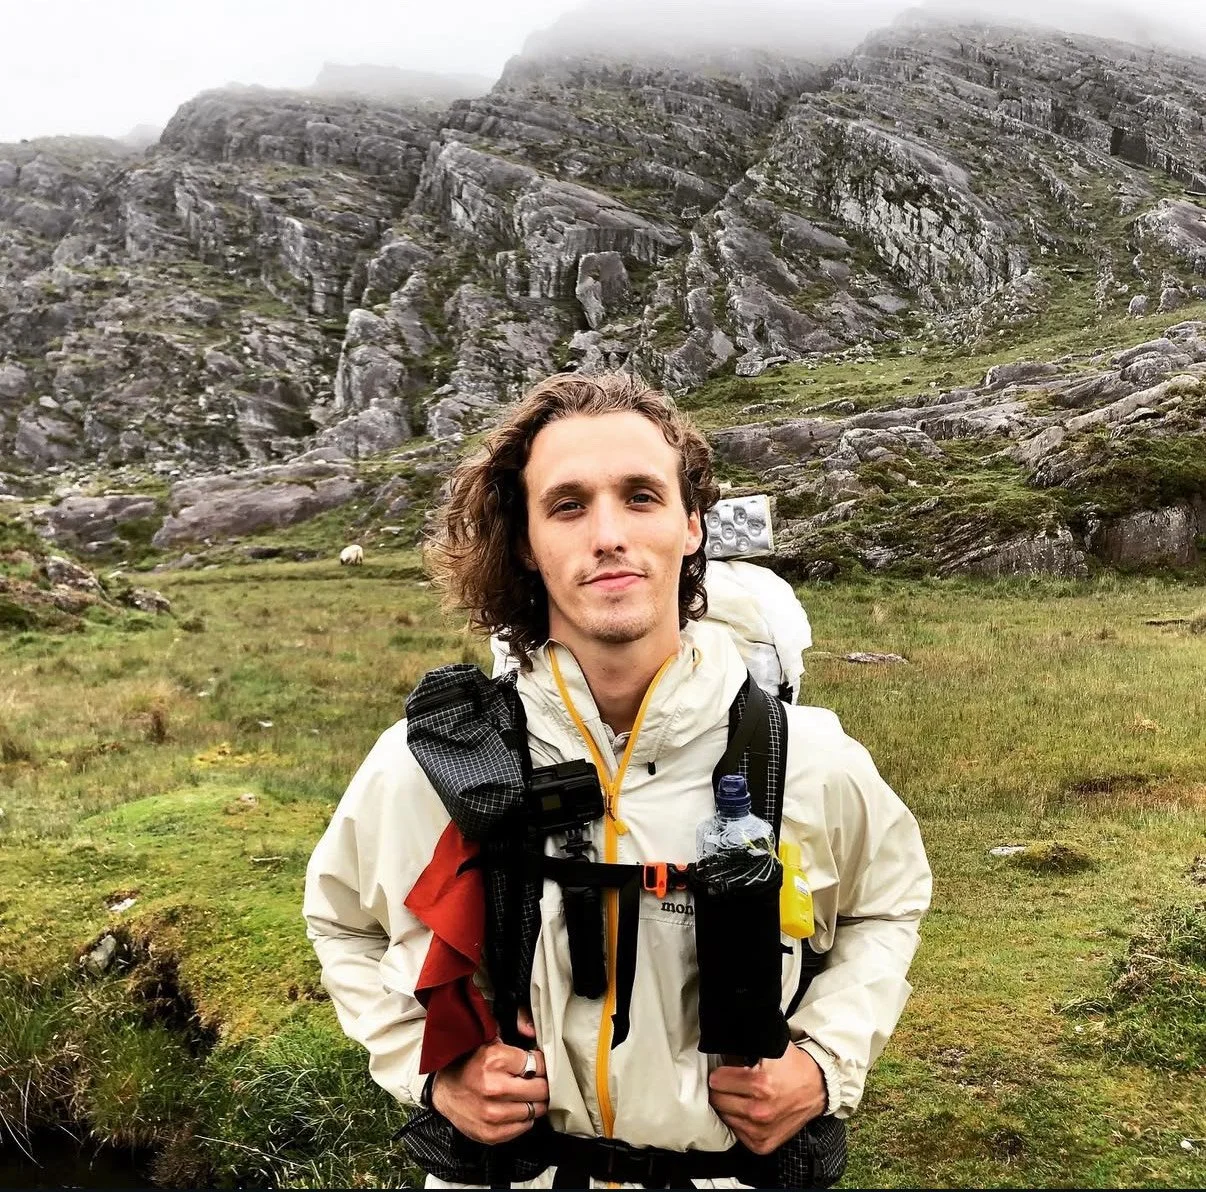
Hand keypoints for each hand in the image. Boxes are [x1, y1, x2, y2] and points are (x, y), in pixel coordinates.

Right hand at [431, 1007, 547, 1144]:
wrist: (444, 1090)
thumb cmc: (470, 1063)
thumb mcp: (490, 1041)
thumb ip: (513, 1031)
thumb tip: (533, 1030)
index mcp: (495, 1060)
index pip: (538, 1064)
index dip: (542, 1064)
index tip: (539, 1066)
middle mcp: (494, 1087)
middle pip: (540, 1089)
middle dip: (542, 1084)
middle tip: (538, 1081)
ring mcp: (492, 1114)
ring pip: (534, 1110)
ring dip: (535, 1103)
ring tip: (528, 1096)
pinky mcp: (490, 1133)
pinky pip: (522, 1127)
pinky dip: (524, 1119)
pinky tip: (517, 1109)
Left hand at [708, 1045, 826, 1154]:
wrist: (817, 1088)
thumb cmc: (793, 1067)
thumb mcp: (771, 1045)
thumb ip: (745, 1040)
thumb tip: (723, 1039)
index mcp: (760, 1084)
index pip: (716, 1081)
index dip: (721, 1073)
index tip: (727, 1071)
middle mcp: (759, 1111)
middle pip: (717, 1100)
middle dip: (723, 1089)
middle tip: (733, 1083)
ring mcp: (760, 1131)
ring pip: (724, 1116)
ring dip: (730, 1106)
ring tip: (743, 1096)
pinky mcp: (763, 1144)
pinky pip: (736, 1133)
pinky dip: (739, 1122)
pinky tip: (749, 1110)